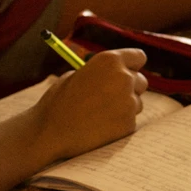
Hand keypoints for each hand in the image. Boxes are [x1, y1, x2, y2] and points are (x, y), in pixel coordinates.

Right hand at [31, 48, 147, 159]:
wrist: (50, 133)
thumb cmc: (57, 103)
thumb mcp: (74, 76)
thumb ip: (98, 73)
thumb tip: (112, 75)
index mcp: (109, 61)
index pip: (138, 57)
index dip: (131, 65)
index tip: (126, 72)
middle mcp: (124, 78)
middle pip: (141, 80)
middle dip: (129, 88)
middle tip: (109, 98)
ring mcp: (129, 102)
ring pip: (137, 103)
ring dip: (124, 107)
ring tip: (98, 115)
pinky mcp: (129, 124)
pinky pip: (129, 121)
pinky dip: (118, 125)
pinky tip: (98, 127)